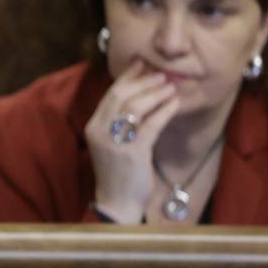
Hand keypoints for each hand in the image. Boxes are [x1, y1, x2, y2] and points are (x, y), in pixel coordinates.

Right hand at [83, 60, 181, 221]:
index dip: (127, 77)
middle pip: (120, 97)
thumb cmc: (119, 172)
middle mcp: (100, 132)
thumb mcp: (113, 143)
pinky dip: (164, 111)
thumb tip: (139, 96)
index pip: (109, 95)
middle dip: (142, 82)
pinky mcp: (132, 153)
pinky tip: (174, 103)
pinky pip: (151, 125)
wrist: (117, 203)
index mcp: (93, 127)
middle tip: (160, 73)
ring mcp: (114, 142)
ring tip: (169, 86)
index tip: (141, 64)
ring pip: (134, 107)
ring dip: (154, 93)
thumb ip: (120, 122)